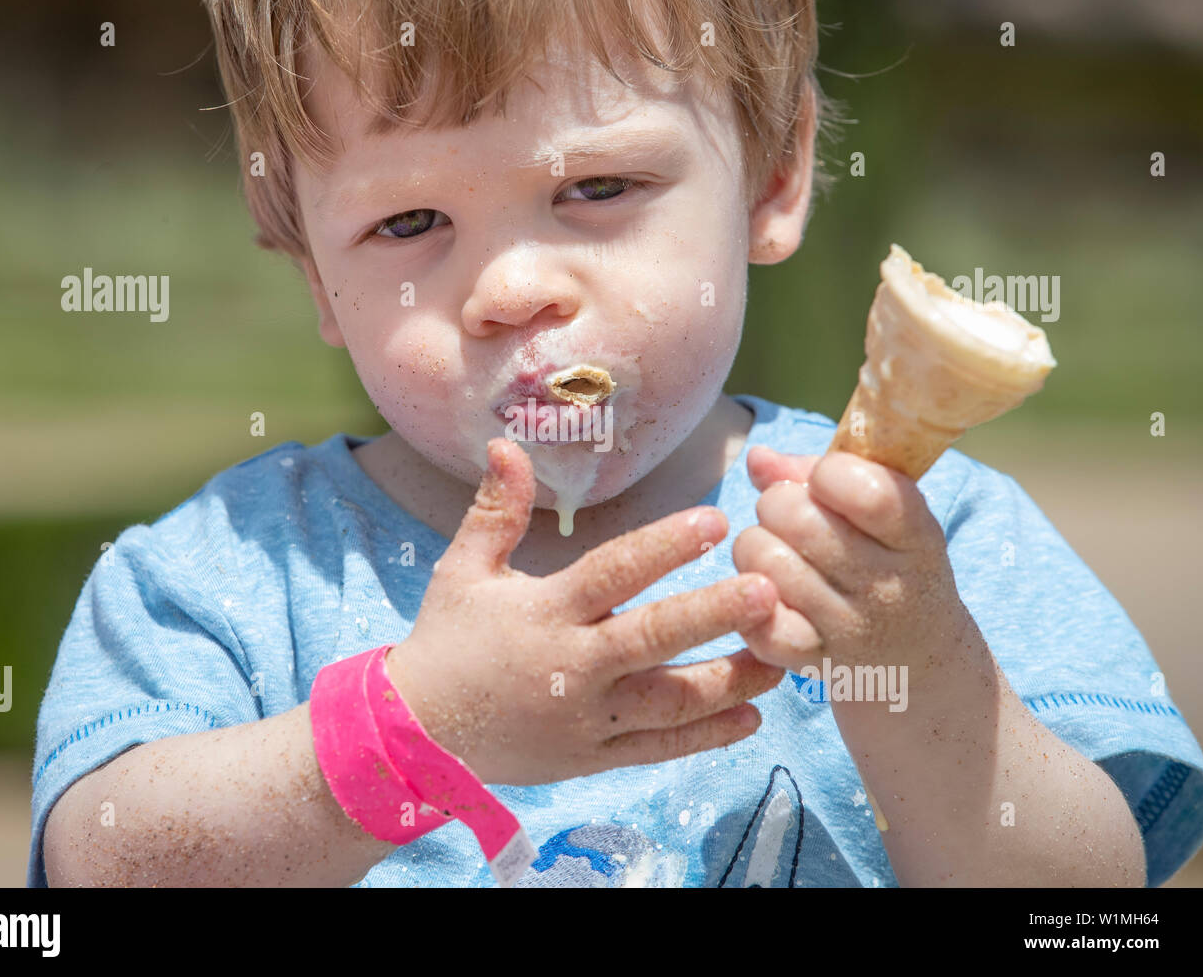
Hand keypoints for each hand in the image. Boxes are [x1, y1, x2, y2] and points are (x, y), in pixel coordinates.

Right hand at [383, 438, 784, 786]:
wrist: (418, 734)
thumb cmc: (446, 641)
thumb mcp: (463, 570)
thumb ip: (497, 510)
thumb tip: (504, 444)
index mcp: (545, 613)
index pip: (611, 573)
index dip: (663, 547)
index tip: (715, 521)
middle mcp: (572, 667)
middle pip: (653, 639)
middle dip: (713, 615)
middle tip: (771, 591)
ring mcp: (587, 720)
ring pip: (669, 703)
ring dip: (730, 681)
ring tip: (784, 657)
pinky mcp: (593, 759)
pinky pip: (658, 750)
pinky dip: (706, 737)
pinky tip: (752, 717)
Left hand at [733, 447, 974, 678]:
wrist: (917, 659)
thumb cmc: (889, 565)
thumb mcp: (884, 514)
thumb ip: (822, 473)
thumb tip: (757, 458)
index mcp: (916, 536)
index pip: (864, 489)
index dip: (826, 473)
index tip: (827, 484)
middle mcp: (888, 586)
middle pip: (794, 515)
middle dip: (777, 504)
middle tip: (791, 520)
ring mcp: (850, 629)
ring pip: (762, 556)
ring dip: (756, 547)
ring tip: (778, 555)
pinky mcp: (811, 661)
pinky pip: (756, 620)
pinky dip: (749, 600)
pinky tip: (767, 594)